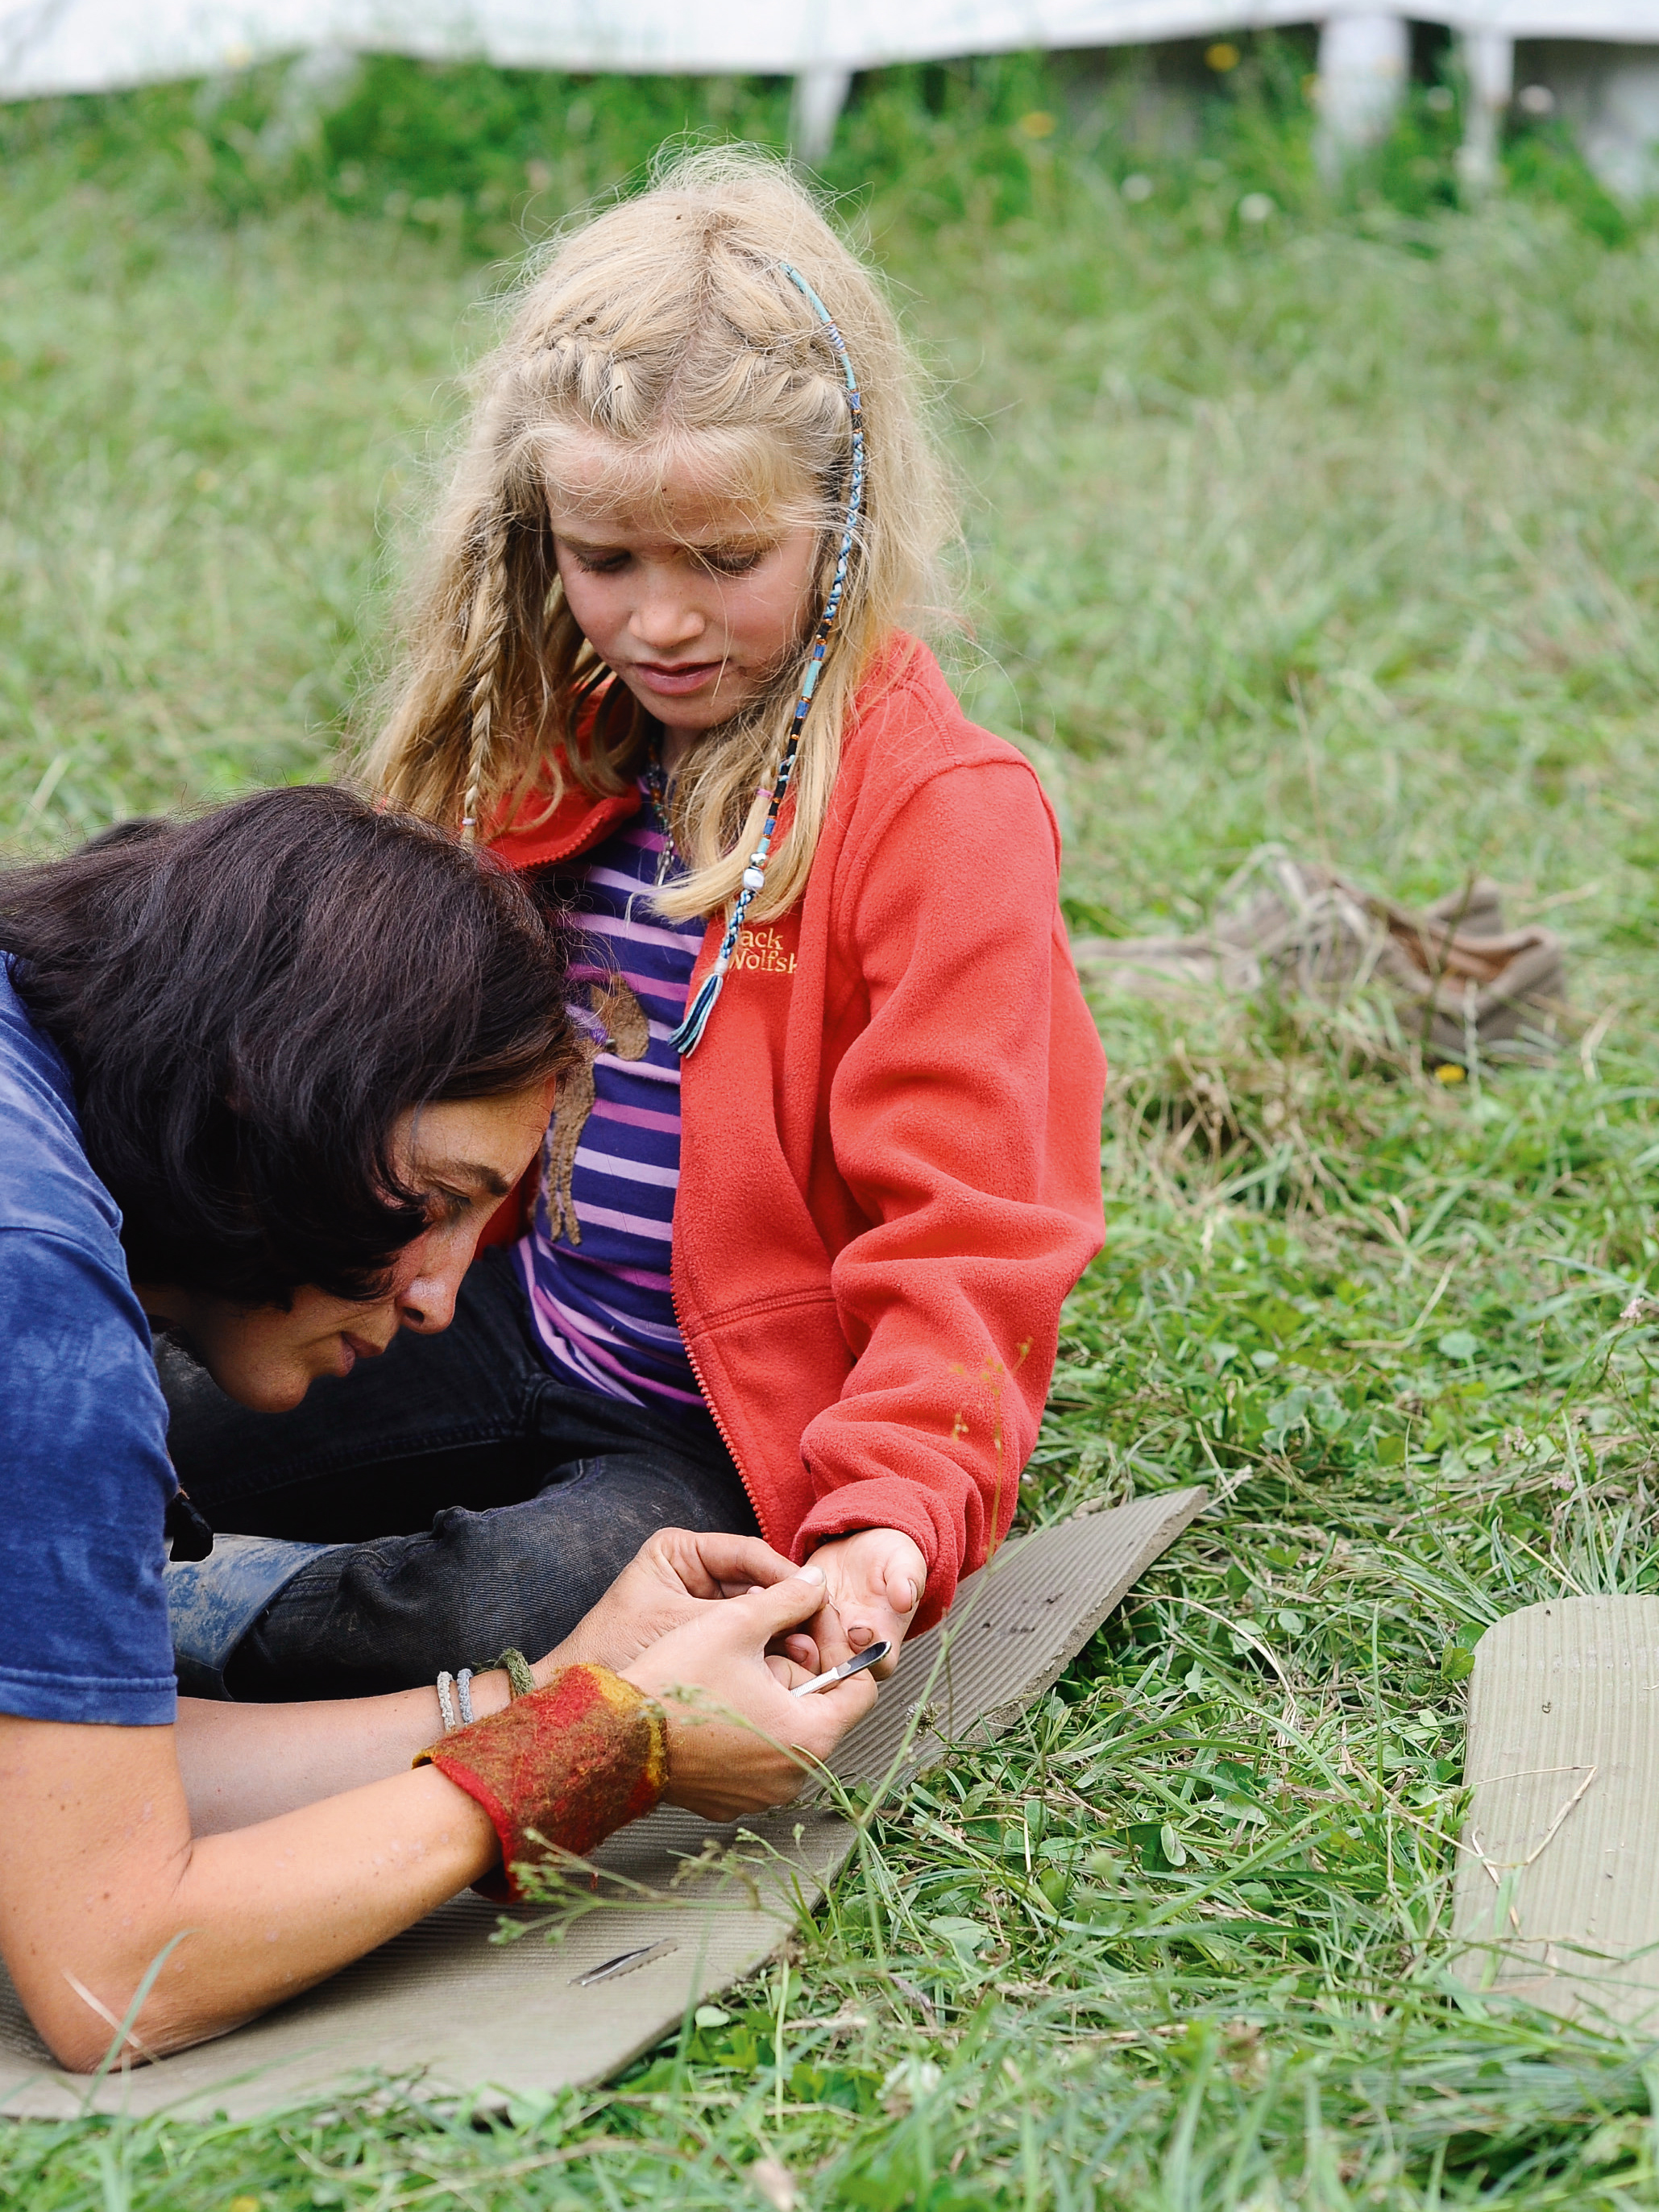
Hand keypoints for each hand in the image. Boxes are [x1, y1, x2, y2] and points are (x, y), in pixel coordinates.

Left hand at [540, 1528, 803, 1676]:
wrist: (587, 1710)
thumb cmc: (617, 1655)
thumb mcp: (688, 1623)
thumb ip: (750, 1607)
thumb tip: (811, 1591)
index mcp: (681, 1551)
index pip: (749, 1554)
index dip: (788, 1577)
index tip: (818, 1597)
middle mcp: (694, 1575)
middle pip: (761, 1586)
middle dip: (792, 1612)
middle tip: (821, 1636)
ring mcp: (702, 1610)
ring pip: (760, 1618)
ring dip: (786, 1639)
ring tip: (807, 1661)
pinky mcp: (707, 1646)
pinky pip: (749, 1646)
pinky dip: (770, 1660)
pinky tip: (789, 1676)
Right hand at [621, 1566, 877, 1821]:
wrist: (616, 1737)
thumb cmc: (676, 1682)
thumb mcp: (738, 1623)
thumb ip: (790, 1599)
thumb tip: (817, 1583)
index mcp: (808, 1736)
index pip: (861, 1691)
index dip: (840, 1649)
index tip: (810, 1627)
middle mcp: (793, 1776)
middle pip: (822, 1710)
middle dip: (799, 1671)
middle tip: (763, 1643)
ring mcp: (761, 1795)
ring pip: (788, 1733)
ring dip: (772, 1699)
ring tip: (736, 1670)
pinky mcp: (731, 1802)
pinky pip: (757, 1759)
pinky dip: (747, 1730)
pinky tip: (718, 1704)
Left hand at [780, 1528, 925, 1682]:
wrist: (861, 1548)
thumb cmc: (889, 1559)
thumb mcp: (904, 1562)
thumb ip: (907, 1579)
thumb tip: (905, 1596)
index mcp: (882, 1642)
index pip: (877, 1663)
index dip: (865, 1653)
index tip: (858, 1629)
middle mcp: (850, 1649)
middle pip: (833, 1669)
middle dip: (815, 1655)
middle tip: (800, 1637)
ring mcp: (820, 1641)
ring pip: (801, 1655)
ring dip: (785, 1638)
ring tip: (774, 1615)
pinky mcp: (796, 1627)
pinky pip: (780, 1632)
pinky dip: (767, 1619)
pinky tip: (758, 1597)